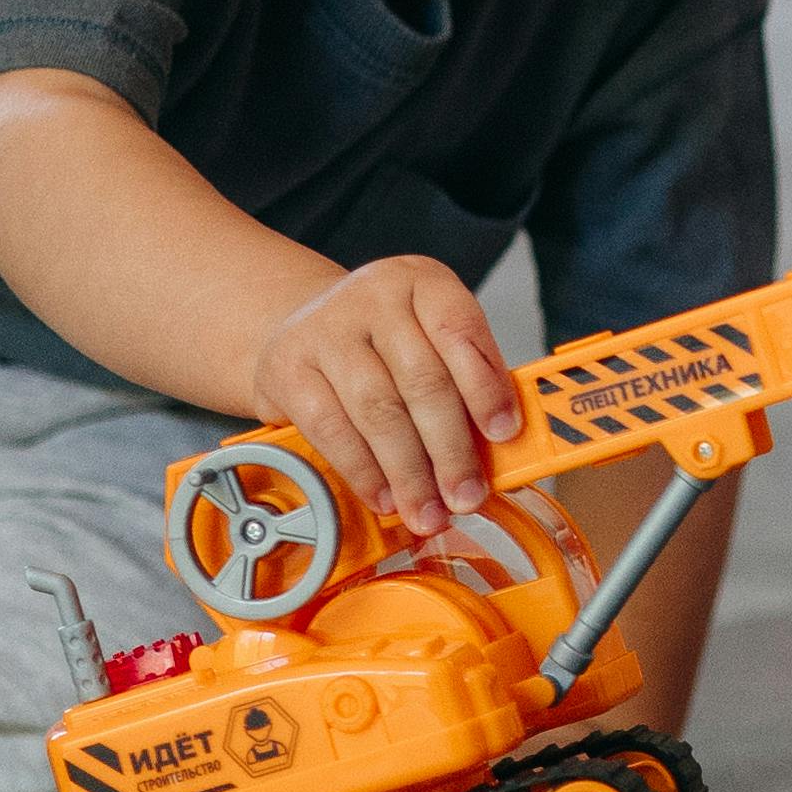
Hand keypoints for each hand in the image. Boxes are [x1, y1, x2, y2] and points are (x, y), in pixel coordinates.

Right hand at [245, 254, 522, 538]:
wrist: (303, 328)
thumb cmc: (383, 344)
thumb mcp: (428, 340)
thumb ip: (464, 382)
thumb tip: (497, 449)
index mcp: (421, 280)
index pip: (460, 330)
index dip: (486, 386)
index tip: (503, 434)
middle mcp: (373, 294)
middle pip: (422, 379)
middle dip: (450, 449)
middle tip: (467, 496)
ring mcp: (325, 328)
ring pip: (379, 410)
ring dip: (410, 473)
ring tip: (428, 511)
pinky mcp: (288, 367)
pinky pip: (332, 430)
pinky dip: (363, 472)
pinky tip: (384, 496)